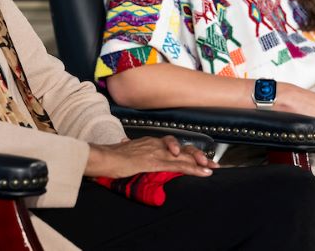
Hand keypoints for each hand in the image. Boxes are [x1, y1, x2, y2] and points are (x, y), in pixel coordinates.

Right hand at [84, 135, 218, 178]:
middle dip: (198, 155)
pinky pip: (177, 165)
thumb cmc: (110, 157)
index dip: (187, 151)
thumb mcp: (123, 150)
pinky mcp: (154, 162)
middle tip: (212, 163)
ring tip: (211, 168)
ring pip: (183, 156)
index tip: (198, 157)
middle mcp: (156, 144)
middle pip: (182, 148)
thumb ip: (128, 148)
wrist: (102, 158)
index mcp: (150, 142)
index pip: (173, 145)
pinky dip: (192, 168)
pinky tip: (202, 172)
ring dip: (199, 162)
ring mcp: (156, 152)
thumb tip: (125, 144)